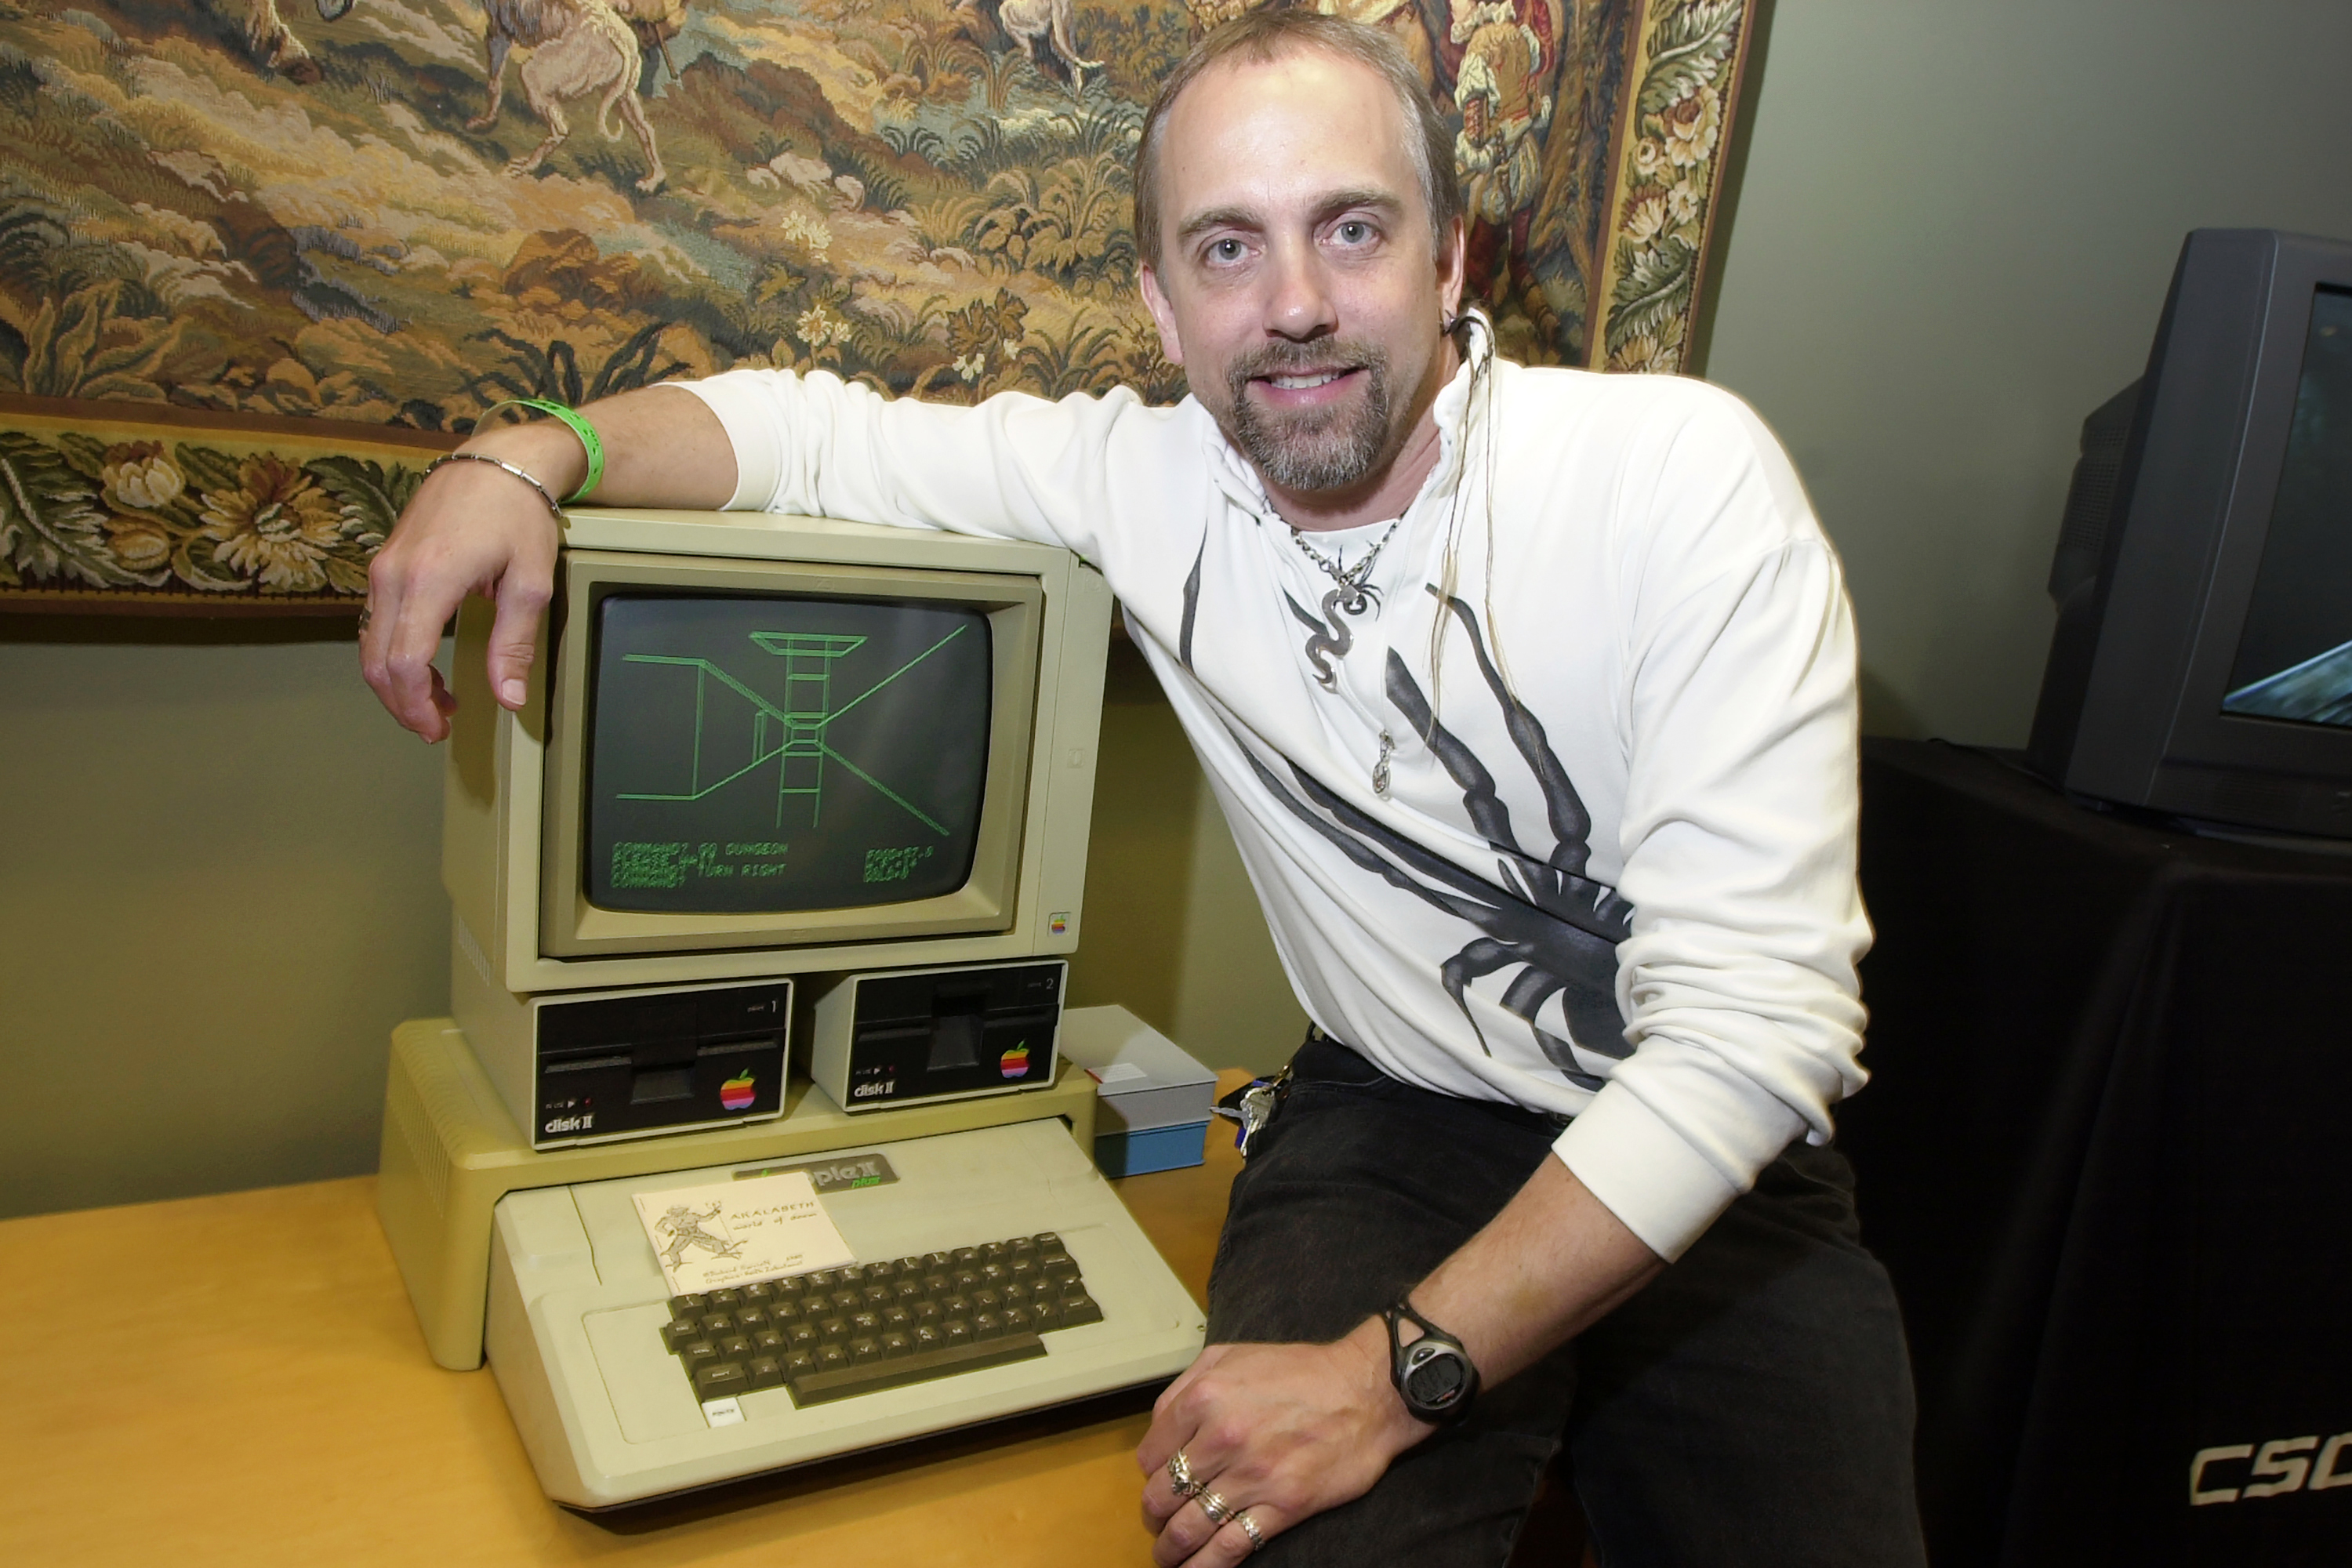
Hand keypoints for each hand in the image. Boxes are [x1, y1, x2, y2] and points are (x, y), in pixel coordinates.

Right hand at [360, 422, 579, 740]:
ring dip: (397, 682)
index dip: (417, 705)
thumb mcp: (530, 583)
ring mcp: (384, 566)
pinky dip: (393, 653)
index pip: (404, 662)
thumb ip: (514, 644)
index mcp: (430, 580)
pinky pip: (376, 620)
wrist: (497, 460)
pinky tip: (425, 666)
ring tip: (437, 702)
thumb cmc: (517, 514)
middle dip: (402, 704)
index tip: (439, 728)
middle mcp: (394, 574)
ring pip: (370, 644)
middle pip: (377, 661)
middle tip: (436, 727)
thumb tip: (509, 697)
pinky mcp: (385, 562)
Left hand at [1136, 1319, 1426, 1565]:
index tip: (1157, 1481)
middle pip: (1163, 1495)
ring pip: (1189, 1527)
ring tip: (1166, 1555)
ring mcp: (1252, 1476)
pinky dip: (1206, 1566)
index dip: (1150, 1473)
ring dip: (1170, 1548)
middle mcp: (1222, 1439)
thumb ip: (1186, 1385)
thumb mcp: (1232, 1355)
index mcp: (1204, 1398)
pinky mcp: (1283, 1506)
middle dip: (1154, 1515)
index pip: (1151, 1455)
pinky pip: (1231, 1546)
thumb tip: (1160, 1426)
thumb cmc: (1303, 1371)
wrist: (1368, 1390)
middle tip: (1158, 1521)